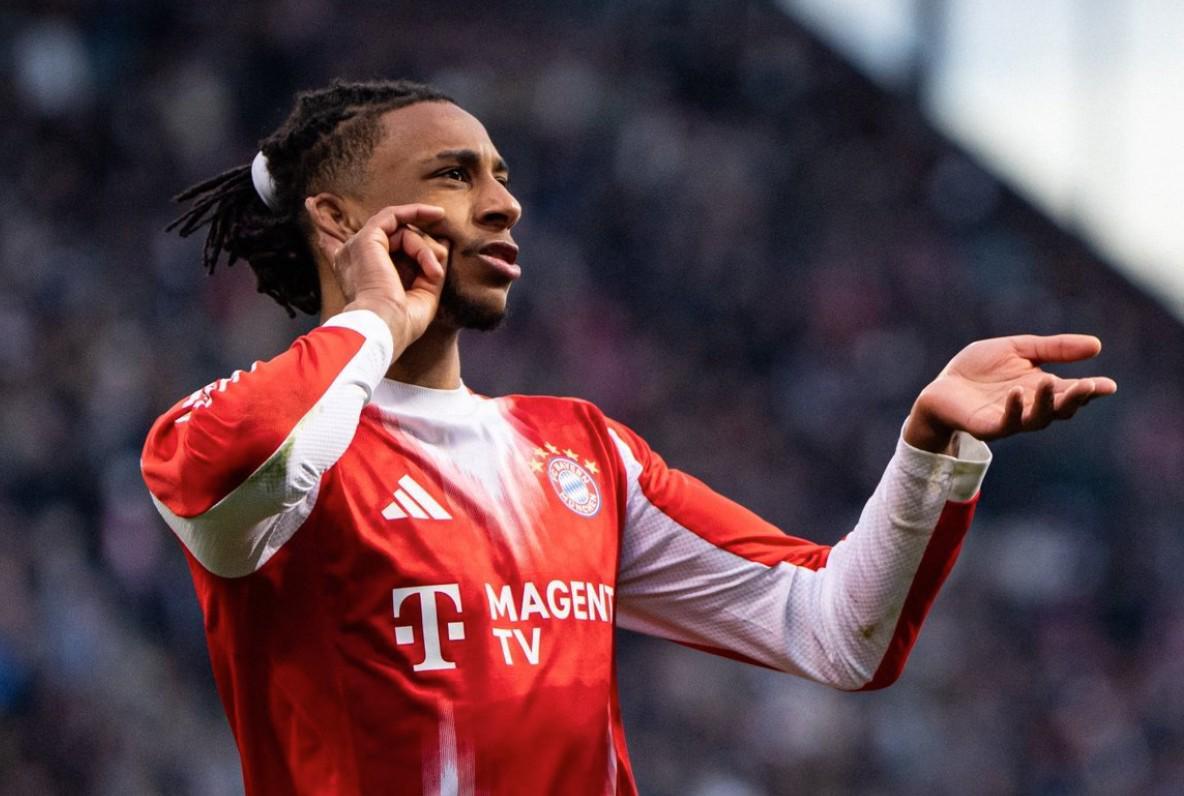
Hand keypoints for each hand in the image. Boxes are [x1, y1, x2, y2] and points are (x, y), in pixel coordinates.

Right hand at [307, 202, 449, 352]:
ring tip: (433, 271)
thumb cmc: (400, 322)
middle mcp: (354, 260)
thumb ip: (428, 270)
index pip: (342, 251)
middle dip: (422, 250)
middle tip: (436, 272)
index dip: (340, 239)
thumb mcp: (422, 296)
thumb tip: (443, 245)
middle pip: (394, 241)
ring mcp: (358, 247)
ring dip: (423, 248)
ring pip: (400, 231)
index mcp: (358, 277)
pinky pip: (395, 216)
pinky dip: (417, 214)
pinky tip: (436, 215)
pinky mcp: (367, 238)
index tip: (350, 233)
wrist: (384, 326)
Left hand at [903, 334, 1117, 452]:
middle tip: (1090, 386)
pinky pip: (1005, 422)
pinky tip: (1017, 393)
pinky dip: (1014, 409)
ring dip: (1047, 402)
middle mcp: (1030, 407)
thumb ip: (1054, 348)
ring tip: (1051, 382)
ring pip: (1037, 418)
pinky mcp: (987, 426)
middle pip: (1061, 409)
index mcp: (1041, 389)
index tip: (1108, 385)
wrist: (940, 387)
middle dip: (1076, 399)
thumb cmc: (978, 369)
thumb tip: (1097, 345)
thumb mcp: (1019, 349)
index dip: (1091, 390)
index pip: (1072, 392)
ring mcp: (1010, 419)